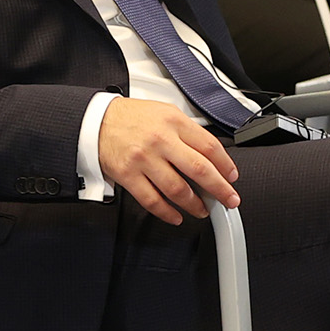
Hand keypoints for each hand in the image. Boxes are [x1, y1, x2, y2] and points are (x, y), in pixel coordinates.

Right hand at [96, 98, 239, 225]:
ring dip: (194, 204)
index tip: (232, 177)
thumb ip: (188, 131)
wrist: (97, 121)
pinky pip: (151, 200)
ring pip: (177, 189)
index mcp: (175, 123)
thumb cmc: (133, 117)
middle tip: (229, 199)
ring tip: (203, 210)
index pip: (209, 146)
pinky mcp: (128, 175)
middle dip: (219, 188)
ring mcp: (144, 160)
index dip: (225, 165)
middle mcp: (161, 141)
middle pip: (199, 169)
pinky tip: (176, 216)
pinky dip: (166, 212)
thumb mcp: (167, 113)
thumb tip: (211, 154)